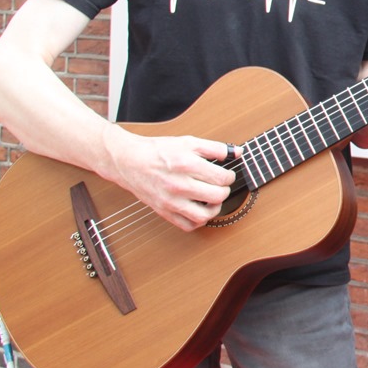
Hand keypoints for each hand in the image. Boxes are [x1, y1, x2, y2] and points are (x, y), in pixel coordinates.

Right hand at [103, 127, 236, 231]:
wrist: (129, 162)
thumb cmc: (159, 151)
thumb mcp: (188, 142)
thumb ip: (215, 147)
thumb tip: (238, 152)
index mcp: (187, 165)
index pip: (222, 178)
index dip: (230, 176)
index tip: (226, 175)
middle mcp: (179, 185)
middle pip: (217, 196)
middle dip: (225, 190)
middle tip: (220, 186)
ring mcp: (171, 201)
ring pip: (204, 216)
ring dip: (215, 209)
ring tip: (213, 200)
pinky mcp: (164, 212)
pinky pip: (187, 225)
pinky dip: (198, 221)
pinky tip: (200, 210)